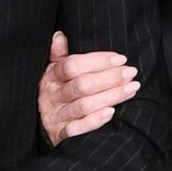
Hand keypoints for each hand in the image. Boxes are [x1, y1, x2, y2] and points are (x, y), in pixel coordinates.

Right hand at [38, 30, 138, 146]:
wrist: (40, 125)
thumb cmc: (54, 92)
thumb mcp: (52, 71)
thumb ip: (58, 54)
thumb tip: (59, 35)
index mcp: (50, 77)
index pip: (72, 65)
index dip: (97, 61)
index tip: (120, 59)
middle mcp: (51, 96)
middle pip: (82, 85)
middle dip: (110, 78)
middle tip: (131, 73)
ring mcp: (55, 116)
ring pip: (84, 106)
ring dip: (110, 96)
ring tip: (131, 89)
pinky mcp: (59, 134)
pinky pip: (77, 129)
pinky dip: (94, 121)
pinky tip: (111, 112)